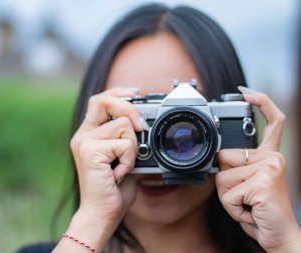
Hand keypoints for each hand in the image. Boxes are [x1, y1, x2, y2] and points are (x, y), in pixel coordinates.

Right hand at [66, 88, 142, 250]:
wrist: (101, 214)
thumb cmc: (113, 189)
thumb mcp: (124, 159)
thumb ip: (128, 140)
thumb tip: (144, 125)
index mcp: (89, 135)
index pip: (100, 100)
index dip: (118, 93)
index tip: (136, 93)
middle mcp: (83, 135)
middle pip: (104, 100)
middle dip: (128, 108)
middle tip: (141, 126)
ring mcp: (84, 142)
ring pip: (123, 125)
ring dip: (133, 147)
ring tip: (125, 166)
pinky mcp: (90, 151)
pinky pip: (124, 144)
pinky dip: (130, 159)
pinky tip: (120, 174)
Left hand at [216, 90, 300, 252]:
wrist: (279, 236)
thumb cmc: (260, 211)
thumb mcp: (249, 184)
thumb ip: (240, 166)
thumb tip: (220, 156)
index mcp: (270, 156)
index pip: (273, 122)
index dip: (262, 103)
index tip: (247, 92)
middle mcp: (273, 158)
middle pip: (224, 157)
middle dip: (224, 181)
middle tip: (244, 197)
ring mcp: (269, 168)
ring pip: (221, 177)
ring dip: (228, 198)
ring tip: (247, 205)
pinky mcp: (263, 182)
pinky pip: (227, 194)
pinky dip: (232, 208)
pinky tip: (250, 211)